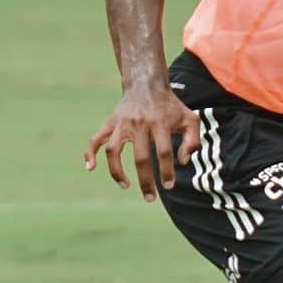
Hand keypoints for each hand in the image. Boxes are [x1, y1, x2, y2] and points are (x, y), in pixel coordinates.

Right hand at [83, 83, 200, 200]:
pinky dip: (89, 153)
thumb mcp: (190, 119)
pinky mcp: (109, 123)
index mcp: (160, 123)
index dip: (167, 171)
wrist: (147, 84)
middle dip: (145, 180)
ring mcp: (121, 123)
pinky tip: (90, 168)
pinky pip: (95, 139)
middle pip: (140, 157)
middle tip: (150, 198)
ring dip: (116, 171)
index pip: (164, 152)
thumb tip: (182, 162)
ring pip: (113, 151)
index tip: (168, 186)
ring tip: (125, 186)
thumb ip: (193, 141)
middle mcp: (139, 123)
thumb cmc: (171, 106)